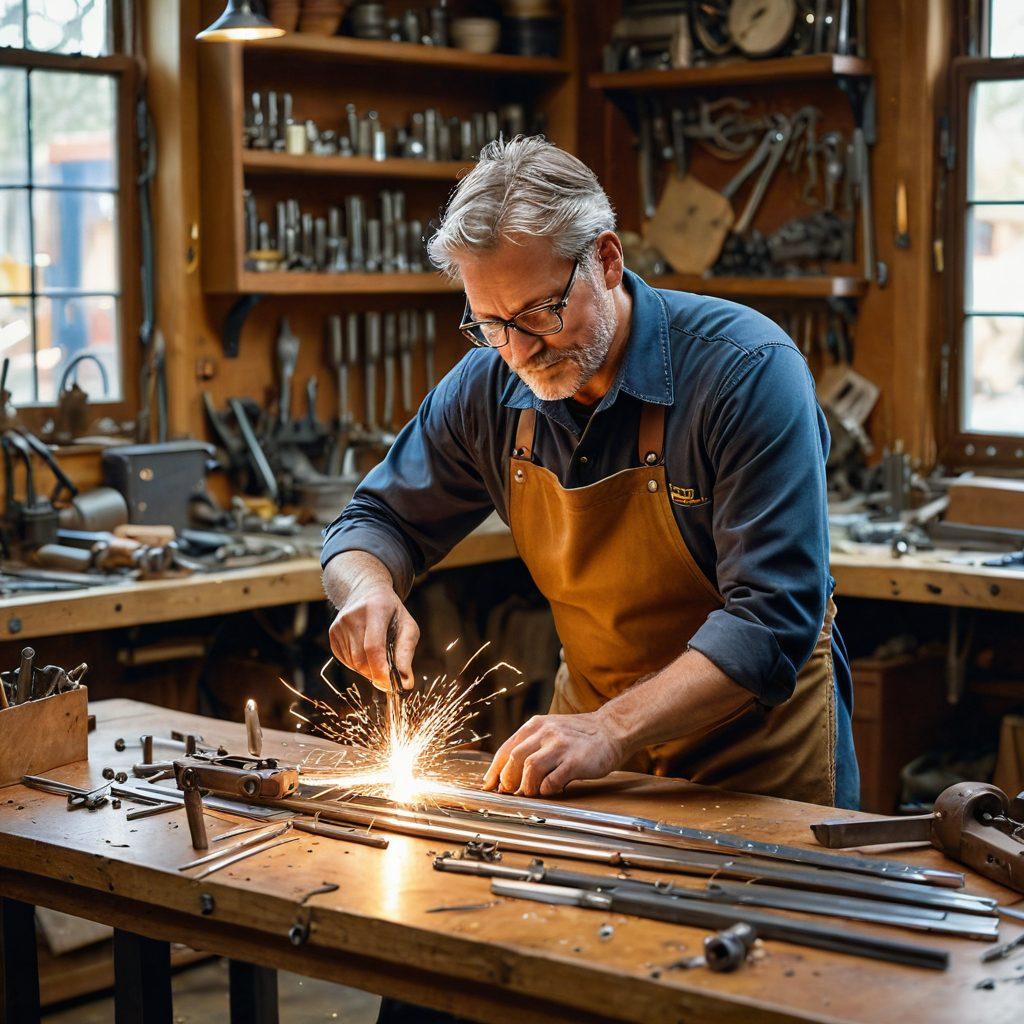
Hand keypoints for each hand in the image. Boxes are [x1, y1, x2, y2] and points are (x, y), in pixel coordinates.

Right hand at [326, 574, 418, 692]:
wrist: (366, 592)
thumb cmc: (392, 612)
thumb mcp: (407, 626)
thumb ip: (406, 653)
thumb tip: (406, 683)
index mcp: (375, 609)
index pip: (373, 646)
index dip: (381, 669)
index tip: (391, 684)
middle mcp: (353, 616)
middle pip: (362, 659)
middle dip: (376, 673)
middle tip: (389, 676)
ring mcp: (339, 624)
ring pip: (353, 663)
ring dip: (369, 669)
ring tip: (379, 656)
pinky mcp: (332, 633)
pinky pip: (346, 660)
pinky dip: (359, 665)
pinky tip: (367, 652)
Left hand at [482, 712, 625, 796]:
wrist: (611, 729)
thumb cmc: (578, 735)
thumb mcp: (551, 730)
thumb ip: (531, 745)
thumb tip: (508, 773)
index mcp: (536, 725)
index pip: (506, 749)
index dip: (494, 770)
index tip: (489, 785)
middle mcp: (546, 733)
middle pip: (514, 758)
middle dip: (508, 779)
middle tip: (510, 791)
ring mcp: (560, 746)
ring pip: (530, 768)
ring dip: (527, 786)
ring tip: (532, 792)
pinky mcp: (575, 761)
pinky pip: (552, 780)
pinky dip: (547, 789)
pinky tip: (551, 789)